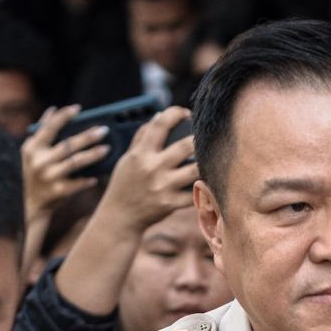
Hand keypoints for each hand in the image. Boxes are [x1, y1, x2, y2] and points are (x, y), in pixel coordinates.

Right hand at [21, 105, 108, 224]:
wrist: (31, 204)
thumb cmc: (34, 172)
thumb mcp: (31, 151)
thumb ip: (41, 130)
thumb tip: (52, 109)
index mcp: (32, 147)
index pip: (50, 127)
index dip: (64, 116)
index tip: (78, 108)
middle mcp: (40, 161)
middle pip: (68, 145)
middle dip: (87, 136)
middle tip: (104, 130)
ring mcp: (49, 177)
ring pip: (76, 162)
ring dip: (93, 155)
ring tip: (107, 149)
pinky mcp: (58, 191)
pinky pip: (78, 183)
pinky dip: (88, 180)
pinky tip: (97, 177)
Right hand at [99, 105, 198, 236]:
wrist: (120, 217)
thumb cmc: (125, 184)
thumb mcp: (128, 158)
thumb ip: (142, 137)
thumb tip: (159, 117)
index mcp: (141, 154)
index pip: (160, 124)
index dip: (176, 113)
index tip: (185, 113)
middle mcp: (153, 168)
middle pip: (185, 146)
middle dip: (198, 138)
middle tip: (203, 136)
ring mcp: (163, 187)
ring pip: (194, 170)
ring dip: (205, 162)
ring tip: (210, 158)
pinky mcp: (170, 204)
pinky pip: (194, 193)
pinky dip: (202, 186)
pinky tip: (207, 179)